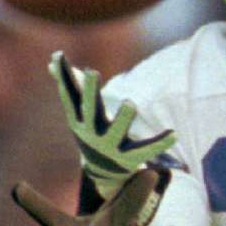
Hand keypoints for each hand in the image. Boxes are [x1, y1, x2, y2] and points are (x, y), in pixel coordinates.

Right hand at [50, 51, 176, 197]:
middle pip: (90, 110)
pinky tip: (173, 134)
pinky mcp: (130, 157)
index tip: (61, 57)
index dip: (66, 79)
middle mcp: (92, 132)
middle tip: (92, 72)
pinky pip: (147, 149)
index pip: (70, 96)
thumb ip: (68, 85)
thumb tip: (52, 59)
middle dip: (90, 92)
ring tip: (130, 103)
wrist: (102, 169)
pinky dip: (160, 143)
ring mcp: (111, 146)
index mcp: (79, 120)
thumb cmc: (92, 130)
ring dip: (122, 118)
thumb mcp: (78, 112)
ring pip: (116, 131)